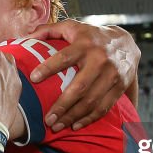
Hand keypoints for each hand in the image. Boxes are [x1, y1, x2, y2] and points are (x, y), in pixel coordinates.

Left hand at [25, 20, 139, 131]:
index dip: (48, 67)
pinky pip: (103, 107)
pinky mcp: (120, 86)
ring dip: (73, 116)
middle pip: (80, 87)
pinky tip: (75, 125)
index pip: (65, 57)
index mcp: (85, 44)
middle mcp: (100, 60)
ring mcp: (112, 74)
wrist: (127, 42)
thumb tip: (26, 37)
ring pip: (92, 101)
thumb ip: (49, 30)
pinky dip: (89, 118)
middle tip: (47, 119)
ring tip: (57, 125)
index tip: (33, 78)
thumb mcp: (72, 27)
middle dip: (62, 105)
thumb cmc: (92, 36)